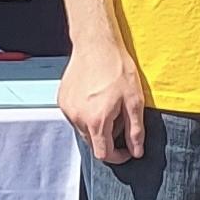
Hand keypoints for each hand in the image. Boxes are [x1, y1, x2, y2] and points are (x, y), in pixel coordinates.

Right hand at [59, 41, 150, 165]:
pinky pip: (75, 116)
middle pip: (93, 143)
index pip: (104, 154)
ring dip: (96, 127)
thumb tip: (136, 151)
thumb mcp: (135, 101)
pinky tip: (96, 98)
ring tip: (108, 106)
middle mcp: (78, 118)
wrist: (96, 43)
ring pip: (83, 130)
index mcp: (97, 121)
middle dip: (108, 139)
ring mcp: (68, 108)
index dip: (118, 156)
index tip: (127, 150)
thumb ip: (135, 130)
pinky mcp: (62, 99)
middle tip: (121, 120)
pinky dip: (86, 115)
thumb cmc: (117, 67)